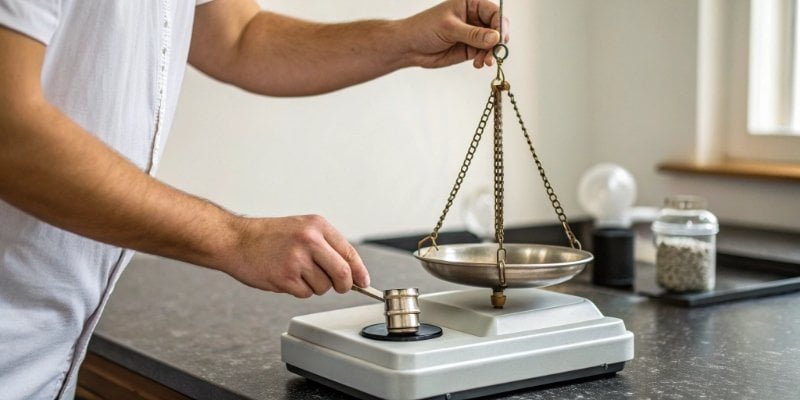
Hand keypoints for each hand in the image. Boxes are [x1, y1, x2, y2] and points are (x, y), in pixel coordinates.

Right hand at [223, 215, 369, 297]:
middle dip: (344, 285)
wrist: (236, 240)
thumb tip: (350, 271)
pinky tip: (285, 276)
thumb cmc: (268, 236)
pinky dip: (299, 290)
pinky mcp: (285, 277)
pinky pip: (305, 293)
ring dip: (314, 285)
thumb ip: (326, 246)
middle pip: (342, 274)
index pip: (349, 253)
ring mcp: (297, 259)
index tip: (363, 282)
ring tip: (296, 271)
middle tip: (338, 286)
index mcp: (317, 225)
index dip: (359, 271)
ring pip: (323, 287)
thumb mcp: (301, 228)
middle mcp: (310, 240)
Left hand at [402, 0, 509, 68]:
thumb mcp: (450, 28)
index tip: (500, 39)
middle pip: (496, 28)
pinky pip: (484, 54)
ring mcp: (473, 34)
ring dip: (491, 54)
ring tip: (484, 62)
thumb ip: (473, 34)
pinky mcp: (470, 49)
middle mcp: (474, 18)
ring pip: (492, 44)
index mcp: (470, 4)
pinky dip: (484, 59)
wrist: (409, 47)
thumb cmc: (424, 29)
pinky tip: (478, 64)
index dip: (500, 25)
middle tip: (495, 53)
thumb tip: (495, 37)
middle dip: (498, 42)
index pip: (494, 12)